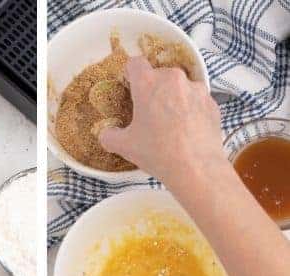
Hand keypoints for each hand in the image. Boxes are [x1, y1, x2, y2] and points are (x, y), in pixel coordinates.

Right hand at [99, 56, 225, 187]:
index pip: (135, 63)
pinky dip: (189, 109)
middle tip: (148, 112)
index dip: (130, 75)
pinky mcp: (212, 102)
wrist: (196, 168)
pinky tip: (186, 130)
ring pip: (179, 87)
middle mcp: (174, 79)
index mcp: (149, 83)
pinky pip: (195, 100)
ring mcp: (197, 89)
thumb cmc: (157, 152)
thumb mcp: (124, 146)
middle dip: (153, 89)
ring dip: (172, 98)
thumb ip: (109, 135)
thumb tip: (107, 133)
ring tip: (170, 123)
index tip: (130, 89)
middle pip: (159, 75)